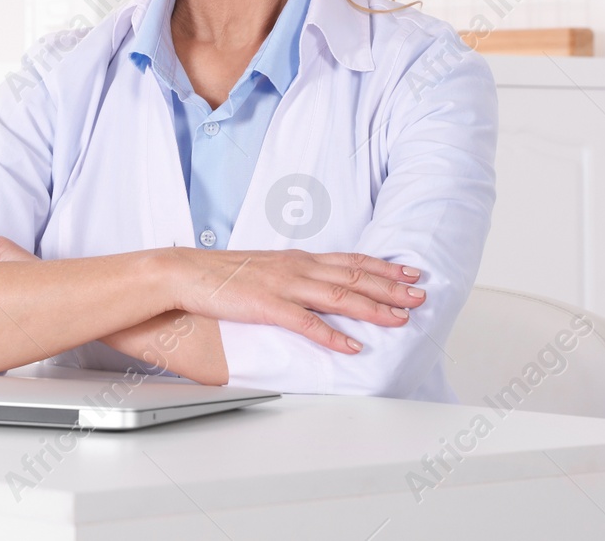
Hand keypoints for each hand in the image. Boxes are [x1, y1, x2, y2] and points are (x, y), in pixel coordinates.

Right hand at [165, 249, 425, 354]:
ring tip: (400, 319)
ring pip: (339, 296)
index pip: (350, 260)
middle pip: (353, 276)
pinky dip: (333, 335)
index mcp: (296, 259)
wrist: (184, 273)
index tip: (409, 271)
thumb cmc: (221, 274)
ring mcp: (283, 286)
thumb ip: (292, 276)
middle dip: (391, 287)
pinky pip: (306, 323)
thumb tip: (315, 287)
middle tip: (420, 295)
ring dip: (373, 308)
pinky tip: (352, 345)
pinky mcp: (267, 306)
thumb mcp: (264, 269)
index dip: (383, 266)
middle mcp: (296, 268)